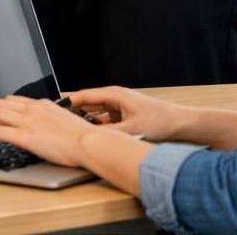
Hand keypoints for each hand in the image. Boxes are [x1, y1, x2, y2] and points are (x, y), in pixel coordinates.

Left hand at [0, 95, 93, 168]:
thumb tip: (46, 128)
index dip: (0, 108)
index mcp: (42, 105)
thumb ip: (51, 120)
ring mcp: (27, 121)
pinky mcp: (25, 136)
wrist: (89, 142)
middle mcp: (32, 109)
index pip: (13, 99)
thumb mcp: (64, 121)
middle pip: (0, 103)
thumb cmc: (83, 137)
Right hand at [68, 86, 184, 141]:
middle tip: (60, 125)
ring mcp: (121, 109)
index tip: (54, 109)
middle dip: (75, 115)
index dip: (68, 103)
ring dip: (89, 125)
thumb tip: (90, 141)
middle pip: (88, 106)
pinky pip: (107, 124)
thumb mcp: (131, 131)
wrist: (182, 125)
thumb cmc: (161, 121)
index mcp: (115, 95)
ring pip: (97, 117)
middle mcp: (116, 99)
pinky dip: (101, 131)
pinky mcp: (127, 119)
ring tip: (76, 134)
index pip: (83, 96)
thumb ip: (109, 135)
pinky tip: (96, 140)